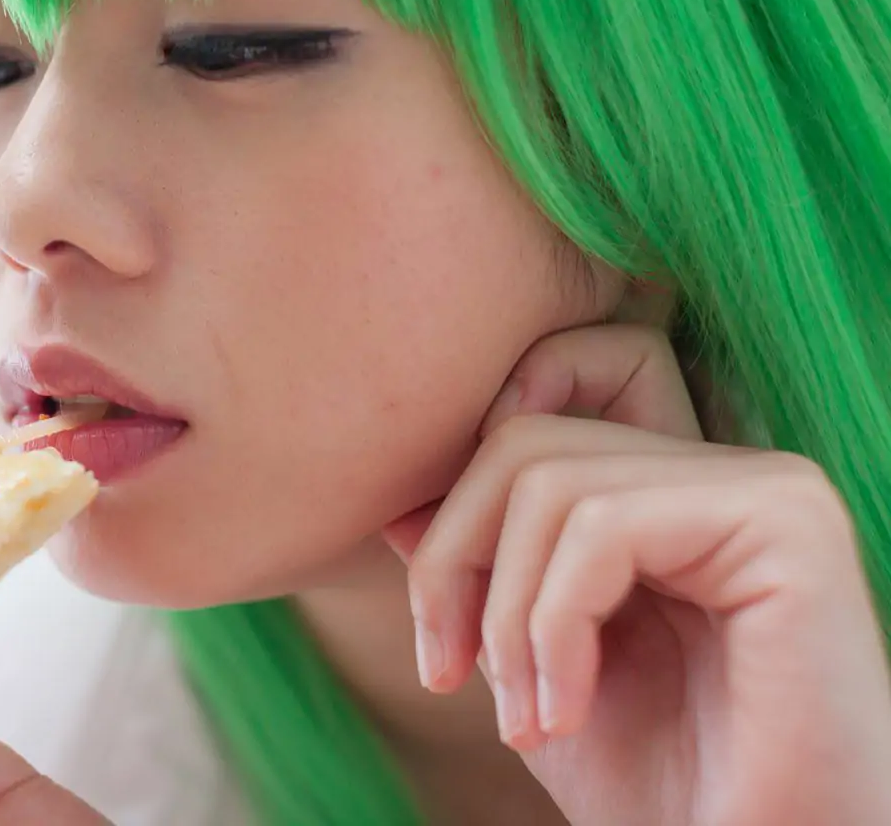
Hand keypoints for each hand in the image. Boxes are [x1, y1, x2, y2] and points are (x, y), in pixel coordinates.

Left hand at [384, 324, 890, 824]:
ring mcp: (765, 488)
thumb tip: (395, 501)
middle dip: (454, 563)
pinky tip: (567, 710)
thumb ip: (478, 572)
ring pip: (548, 479)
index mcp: (674, 493)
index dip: (458, 484)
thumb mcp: (530, 666)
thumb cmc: (659, 790)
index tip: (436, 617)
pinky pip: (604, 524)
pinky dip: (553, 625)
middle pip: (523, 441)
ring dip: (504, 618)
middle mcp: (728, 472)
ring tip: (524, 720)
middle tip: (449, 674)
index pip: (541, 397)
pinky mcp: (788, 523)